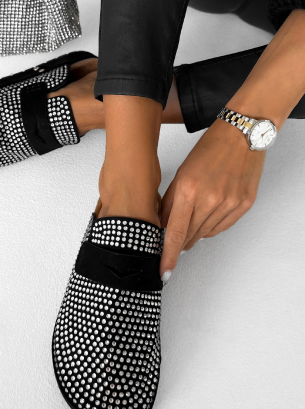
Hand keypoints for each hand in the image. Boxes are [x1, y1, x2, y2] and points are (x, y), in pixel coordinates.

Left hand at [160, 117, 265, 277]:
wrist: (241, 136)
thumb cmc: (209, 150)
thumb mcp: (182, 173)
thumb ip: (172, 202)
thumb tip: (164, 227)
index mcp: (189, 189)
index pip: (175, 232)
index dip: (168, 255)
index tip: (163, 272)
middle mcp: (210, 199)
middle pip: (190, 235)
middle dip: (180, 241)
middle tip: (174, 241)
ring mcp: (229, 203)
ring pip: (205, 233)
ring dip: (195, 232)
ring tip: (194, 219)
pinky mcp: (244, 205)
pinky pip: (222, 227)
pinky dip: (211, 226)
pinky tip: (208, 217)